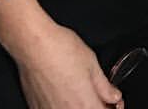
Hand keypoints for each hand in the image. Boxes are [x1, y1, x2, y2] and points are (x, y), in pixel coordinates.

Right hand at [0, 0, 120, 107]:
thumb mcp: (92, 64)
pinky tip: (63, 92)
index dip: (112, 106)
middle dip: (95, 105)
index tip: (112, 100)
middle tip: (96, 94)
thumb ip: (104, 86)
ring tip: (78, 91)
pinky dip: (62, 105)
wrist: (34, 44)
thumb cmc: (60, 50)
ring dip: (78, 105)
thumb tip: (113, 96)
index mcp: (85, 105)